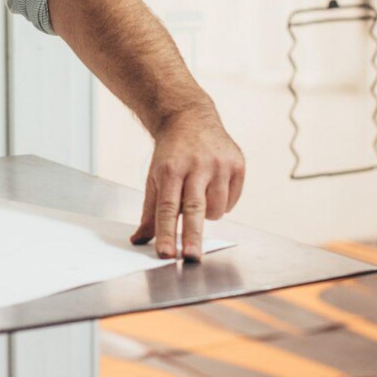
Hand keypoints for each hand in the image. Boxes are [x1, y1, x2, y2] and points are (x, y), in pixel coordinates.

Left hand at [130, 106, 244, 261]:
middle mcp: (197, 165)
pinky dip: (222, 203)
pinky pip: (231, 201)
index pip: (167, 207)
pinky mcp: (238, 164)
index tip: (166, 253)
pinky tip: (213, 186)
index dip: (167, 233)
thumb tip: (139, 240)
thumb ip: (149, 212)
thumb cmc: (170, 154)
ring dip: (207, 214)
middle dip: (193, 236)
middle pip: (195, 209)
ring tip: (198, 195)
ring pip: (216, 209)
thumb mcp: (154, 178)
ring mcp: (220, 164)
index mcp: (171, 169)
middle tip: (191, 258)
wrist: (190, 118)